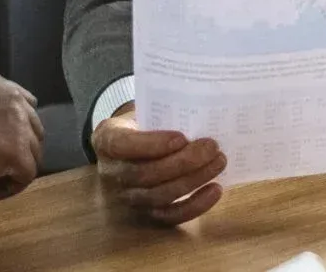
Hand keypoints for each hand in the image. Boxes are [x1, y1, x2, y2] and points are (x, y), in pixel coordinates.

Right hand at [0, 71, 44, 198]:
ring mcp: (19, 125)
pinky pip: (26, 176)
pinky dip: (9, 189)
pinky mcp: (18, 152)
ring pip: (32, 154)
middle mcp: (14, 99)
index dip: (15, 130)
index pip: (24, 106)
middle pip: (32, 130)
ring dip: (12, 171)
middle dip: (16, 151)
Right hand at [92, 107, 224, 224]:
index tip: (182, 137)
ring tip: (219, 162)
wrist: (129, 147)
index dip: (152, 144)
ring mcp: (127, 197)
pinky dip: (195, 205)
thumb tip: (199, 109)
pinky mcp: (146, 213)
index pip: (122, 145)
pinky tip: (215, 189)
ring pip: (159, 196)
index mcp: (106, 139)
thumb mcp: (141, 110)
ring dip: (193, 180)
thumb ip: (161, 110)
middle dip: (182, 163)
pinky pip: (170, 216)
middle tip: (212, 147)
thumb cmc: (141, 124)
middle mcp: (111, 173)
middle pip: (145, 174)